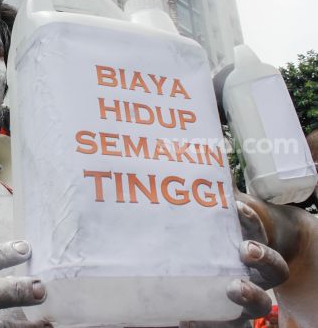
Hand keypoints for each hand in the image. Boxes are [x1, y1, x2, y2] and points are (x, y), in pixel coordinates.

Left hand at [180, 195, 289, 327]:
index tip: (236, 207)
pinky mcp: (224, 316)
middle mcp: (256, 272)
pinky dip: (207, 323)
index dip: (252, 220)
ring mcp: (243, 296)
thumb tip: (203, 148)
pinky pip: (224, 325)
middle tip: (245, 250)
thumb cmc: (222, 233)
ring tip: (231, 289)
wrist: (222, 266)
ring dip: (247, 298)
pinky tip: (185, 319)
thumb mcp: (219, 210)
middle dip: (263, 259)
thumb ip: (213, 188)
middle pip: (274, 271)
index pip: (261, 231)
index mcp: (255, 244)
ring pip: (257, 304)